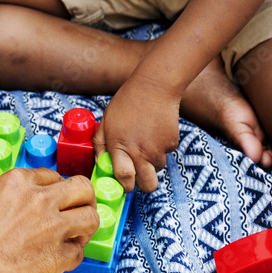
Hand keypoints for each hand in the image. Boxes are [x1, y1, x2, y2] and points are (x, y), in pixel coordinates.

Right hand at [0, 169, 99, 272]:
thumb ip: (10, 201)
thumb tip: (22, 209)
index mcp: (16, 183)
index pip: (53, 176)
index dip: (57, 190)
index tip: (57, 199)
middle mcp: (38, 200)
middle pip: (82, 188)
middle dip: (84, 199)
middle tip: (80, 209)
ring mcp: (52, 228)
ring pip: (91, 217)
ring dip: (86, 226)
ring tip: (77, 234)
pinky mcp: (57, 257)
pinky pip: (79, 252)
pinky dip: (73, 256)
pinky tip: (61, 258)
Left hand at [94, 70, 181, 191]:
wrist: (154, 87)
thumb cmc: (126, 102)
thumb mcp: (105, 121)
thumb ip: (100, 144)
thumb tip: (99, 164)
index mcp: (120, 146)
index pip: (124, 178)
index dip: (125, 186)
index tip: (123, 183)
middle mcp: (140, 151)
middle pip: (148, 185)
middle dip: (144, 184)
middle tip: (138, 174)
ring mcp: (158, 149)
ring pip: (157, 169)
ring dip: (151, 163)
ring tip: (145, 142)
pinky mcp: (171, 143)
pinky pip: (166, 154)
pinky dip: (161, 148)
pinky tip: (155, 132)